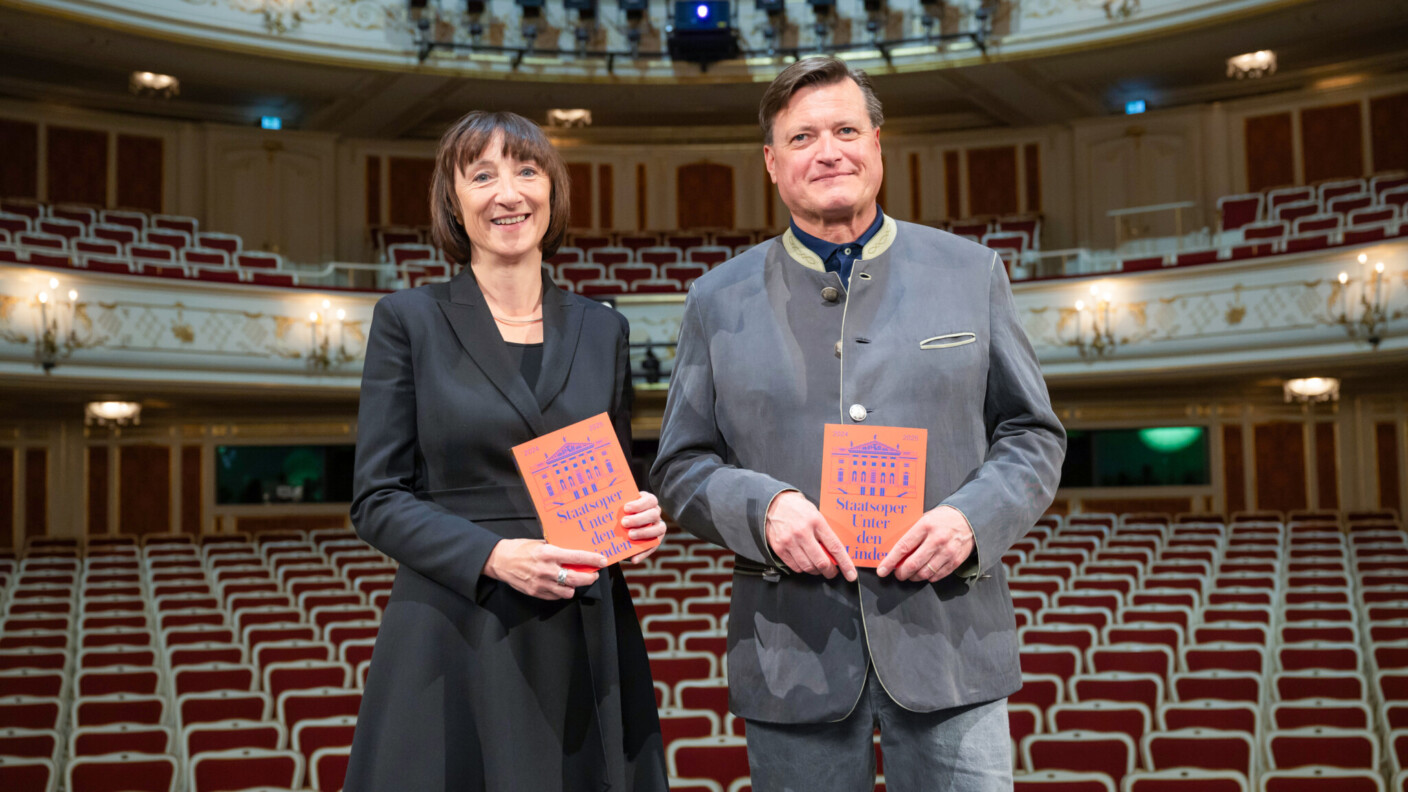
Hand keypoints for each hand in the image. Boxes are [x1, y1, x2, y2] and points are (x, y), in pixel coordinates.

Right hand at [483, 539, 606, 599]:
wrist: (499, 561)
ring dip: (574, 586)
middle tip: (593, 575)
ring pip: (568, 591)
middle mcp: (546, 570)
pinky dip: (561, 591)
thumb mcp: (539, 543)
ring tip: (574, 580)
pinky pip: (556, 596)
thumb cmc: (520, 549)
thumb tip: (573, 553)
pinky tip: (560, 585)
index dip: (592, 560)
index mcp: (548, 554)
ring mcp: (541, 583)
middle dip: (589, 578)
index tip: (602, 561)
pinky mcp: (536, 592)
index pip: (576, 557)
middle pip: (576, 578)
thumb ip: (556, 549)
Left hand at [622, 491, 667, 563]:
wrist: (625, 524)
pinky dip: (643, 553)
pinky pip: (654, 546)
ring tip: (630, 536)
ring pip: (659, 529)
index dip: (639, 504)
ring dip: (644, 533)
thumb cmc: (622, 513)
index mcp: (649, 501)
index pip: (650, 500)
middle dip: (639, 519)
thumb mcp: (621, 507)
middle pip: (653, 514)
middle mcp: (656, 513)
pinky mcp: (657, 539)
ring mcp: (658, 526)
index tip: (626, 508)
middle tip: (624, 523)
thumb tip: (606, 507)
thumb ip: (618, 506)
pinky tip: (633, 559)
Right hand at [765, 491, 857, 581]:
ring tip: (817, 566)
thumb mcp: (816, 515)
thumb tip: (835, 554)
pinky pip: (796, 567)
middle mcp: (802, 532)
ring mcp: (790, 542)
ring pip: (808, 567)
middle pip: (821, 562)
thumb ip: (825, 534)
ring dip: (816, 571)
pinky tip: (805, 561)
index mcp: (816, 522)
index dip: (845, 564)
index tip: (851, 574)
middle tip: (832, 571)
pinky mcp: (780, 549)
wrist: (774, 504)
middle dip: (830, 571)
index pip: (835, 547)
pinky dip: (803, 568)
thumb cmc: (798, 509)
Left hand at [876, 505, 974, 581]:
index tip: (882, 570)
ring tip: (911, 574)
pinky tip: (925, 572)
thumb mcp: (925, 518)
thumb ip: (912, 534)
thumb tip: (895, 551)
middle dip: (901, 573)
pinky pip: (937, 576)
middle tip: (898, 574)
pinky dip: (928, 577)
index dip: (890, 561)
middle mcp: (936, 540)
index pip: (903, 547)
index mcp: (925, 526)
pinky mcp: (955, 561)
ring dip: (914, 577)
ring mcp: (947, 552)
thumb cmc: (943, 518)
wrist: (969, 519)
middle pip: (913, 564)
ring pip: (924, 573)